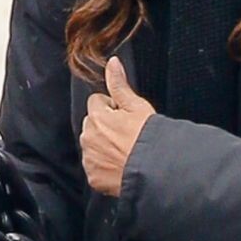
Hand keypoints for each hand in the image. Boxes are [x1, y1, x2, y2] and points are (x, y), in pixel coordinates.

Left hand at [80, 56, 154, 197]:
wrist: (153, 171)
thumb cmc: (148, 138)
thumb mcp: (137, 106)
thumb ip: (119, 84)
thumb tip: (112, 62)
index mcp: (96, 117)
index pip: (97, 102)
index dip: (113, 107)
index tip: (126, 117)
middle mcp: (87, 137)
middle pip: (92, 124)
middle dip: (105, 126)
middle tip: (127, 135)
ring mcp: (89, 159)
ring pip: (92, 146)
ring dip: (103, 146)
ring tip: (125, 151)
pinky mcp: (93, 178)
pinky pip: (95, 167)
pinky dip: (104, 167)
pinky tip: (121, 166)